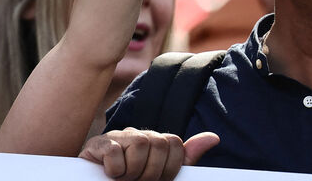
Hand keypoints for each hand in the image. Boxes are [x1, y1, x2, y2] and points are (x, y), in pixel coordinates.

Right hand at [80, 128, 217, 180]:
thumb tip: (214, 138)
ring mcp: (115, 137)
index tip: (158, 180)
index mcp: (153, 142)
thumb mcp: (164, 175)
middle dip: (151, 171)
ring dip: (133, 171)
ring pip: (140, 143)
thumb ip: (186, 158)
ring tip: (124, 179)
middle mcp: (136, 135)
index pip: (174, 142)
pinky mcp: (97, 143)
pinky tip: (109, 174)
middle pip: (158, 142)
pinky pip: (115, 151)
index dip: (169, 167)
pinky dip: (115, 170)